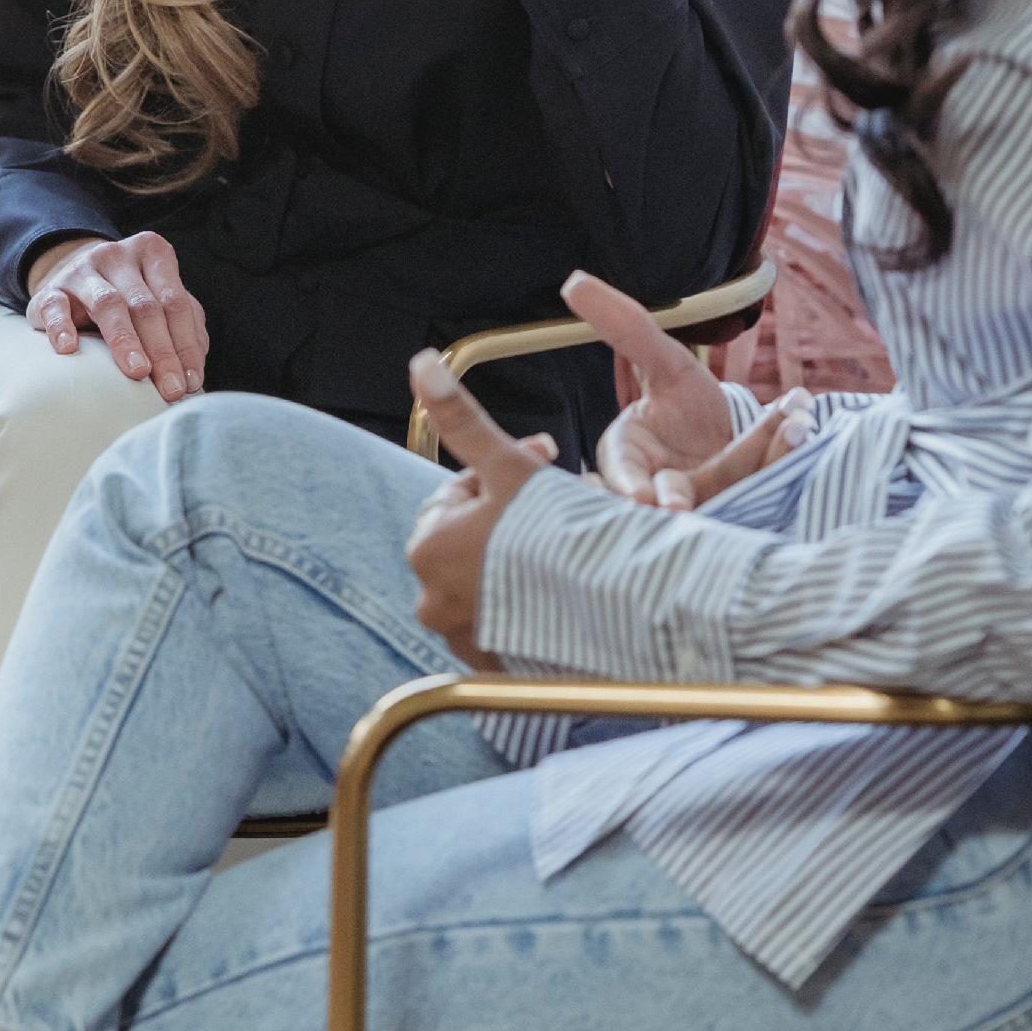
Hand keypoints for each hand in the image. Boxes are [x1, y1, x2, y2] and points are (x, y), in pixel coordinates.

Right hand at [26, 232, 207, 403]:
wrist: (72, 275)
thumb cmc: (127, 295)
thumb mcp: (160, 299)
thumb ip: (185, 325)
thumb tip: (195, 368)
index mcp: (153, 253)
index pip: (175, 301)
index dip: (185, 343)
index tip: (191, 381)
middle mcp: (118, 256)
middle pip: (145, 306)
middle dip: (162, 351)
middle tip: (171, 389)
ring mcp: (82, 271)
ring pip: (108, 304)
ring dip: (125, 341)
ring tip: (138, 372)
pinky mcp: (50, 291)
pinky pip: (55, 307)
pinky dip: (61, 328)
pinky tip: (70, 349)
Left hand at [404, 351, 558, 663]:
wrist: (610, 611)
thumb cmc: (555, 536)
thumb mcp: (506, 465)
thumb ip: (460, 417)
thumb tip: (420, 363)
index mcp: (426, 548)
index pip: (457, 495)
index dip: (501, 473)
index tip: (542, 464)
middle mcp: (433, 602)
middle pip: (473, 539)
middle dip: (511, 515)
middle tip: (557, 504)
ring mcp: (464, 639)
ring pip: (491, 579)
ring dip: (520, 557)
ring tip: (565, 544)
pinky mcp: (497, 667)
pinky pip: (509, 621)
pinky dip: (529, 602)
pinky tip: (563, 586)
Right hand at [565, 268, 812, 509]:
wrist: (727, 435)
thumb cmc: (681, 405)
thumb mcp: (661, 361)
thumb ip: (624, 328)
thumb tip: (575, 281)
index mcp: (631, 461)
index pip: (622, 476)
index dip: (629, 487)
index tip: (645, 499)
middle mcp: (669, 490)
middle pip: (679, 494)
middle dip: (686, 494)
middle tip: (685, 503)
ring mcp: (712, 503)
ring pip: (732, 486)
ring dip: (764, 453)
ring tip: (792, 422)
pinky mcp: (750, 506)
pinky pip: (769, 483)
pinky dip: (787, 450)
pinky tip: (801, 419)